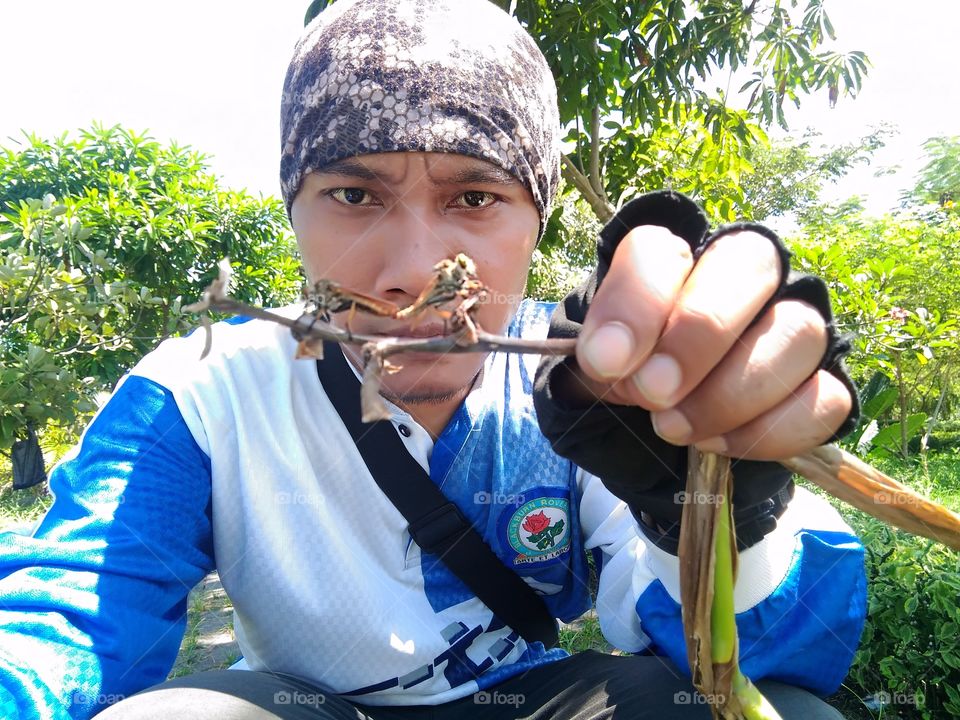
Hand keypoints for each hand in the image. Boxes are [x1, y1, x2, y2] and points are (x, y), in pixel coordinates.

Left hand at [563, 225, 852, 460]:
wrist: (655, 436)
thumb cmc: (624, 381)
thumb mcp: (593, 369)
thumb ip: (597, 356)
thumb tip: (612, 360)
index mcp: (673, 258)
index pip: (661, 249)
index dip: (635, 303)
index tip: (606, 362)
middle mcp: (746, 273)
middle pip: (751, 264)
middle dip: (698, 335)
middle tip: (653, 392)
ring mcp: (795, 324)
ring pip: (799, 331)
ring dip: (732, 391)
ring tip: (674, 427)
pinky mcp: (824, 383)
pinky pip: (826, 399)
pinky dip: (769, 430)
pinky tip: (716, 443)